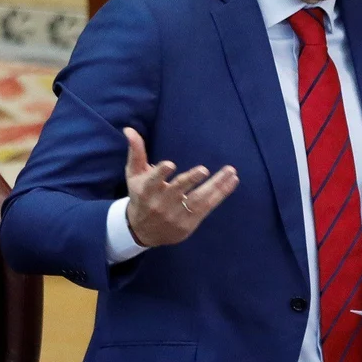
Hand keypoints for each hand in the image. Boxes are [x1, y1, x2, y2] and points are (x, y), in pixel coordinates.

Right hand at [121, 127, 237, 247]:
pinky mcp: (189, 223)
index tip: (169, 165)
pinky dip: (221, 194)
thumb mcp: (134, 175)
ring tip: (230, 172)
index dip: (160, 173)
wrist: (142, 231)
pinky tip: (232, 181)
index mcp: (146, 190)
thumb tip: (129, 130)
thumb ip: (136, 152)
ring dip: (216, 185)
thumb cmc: (140, 196)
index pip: (153, 181)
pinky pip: (208, 207)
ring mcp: (176, 214)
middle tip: (203, 170)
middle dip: (190, 180)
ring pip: (198, 199)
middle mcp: (161, 203)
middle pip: (178, 190)